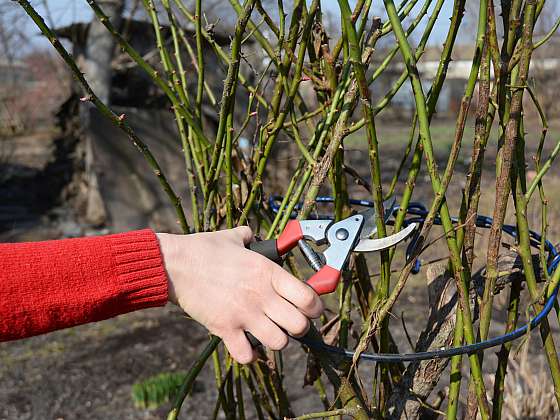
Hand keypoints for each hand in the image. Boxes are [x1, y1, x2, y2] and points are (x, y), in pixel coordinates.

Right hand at [156, 227, 323, 363]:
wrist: (174, 265)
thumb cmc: (203, 249)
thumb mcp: (233, 237)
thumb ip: (250, 237)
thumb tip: (253, 235)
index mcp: (268, 272)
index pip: (309, 298)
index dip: (316, 307)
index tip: (312, 308)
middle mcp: (261, 295)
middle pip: (300, 326)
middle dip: (299, 326)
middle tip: (289, 321)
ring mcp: (244, 314)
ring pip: (279, 342)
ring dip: (276, 340)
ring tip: (267, 332)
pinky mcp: (225, 329)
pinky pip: (247, 355)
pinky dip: (249, 354)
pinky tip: (245, 344)